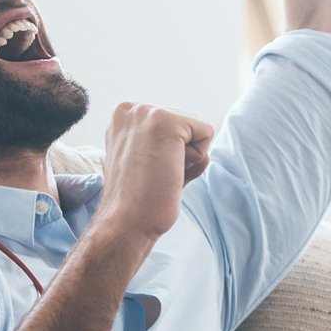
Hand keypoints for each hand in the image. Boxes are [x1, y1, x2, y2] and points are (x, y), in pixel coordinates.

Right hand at [90, 101, 213, 242]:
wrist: (126, 222)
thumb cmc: (140, 200)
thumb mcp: (150, 165)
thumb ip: (172, 150)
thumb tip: (204, 150)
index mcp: (123, 118)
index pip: (173, 126)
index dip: (170, 156)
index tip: (148, 173)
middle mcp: (131, 109)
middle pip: (187, 126)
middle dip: (181, 156)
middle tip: (155, 177)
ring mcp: (146, 113)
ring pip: (198, 130)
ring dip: (188, 160)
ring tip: (161, 175)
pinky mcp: (165, 121)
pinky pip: (207, 133)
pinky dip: (197, 160)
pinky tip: (170, 171)